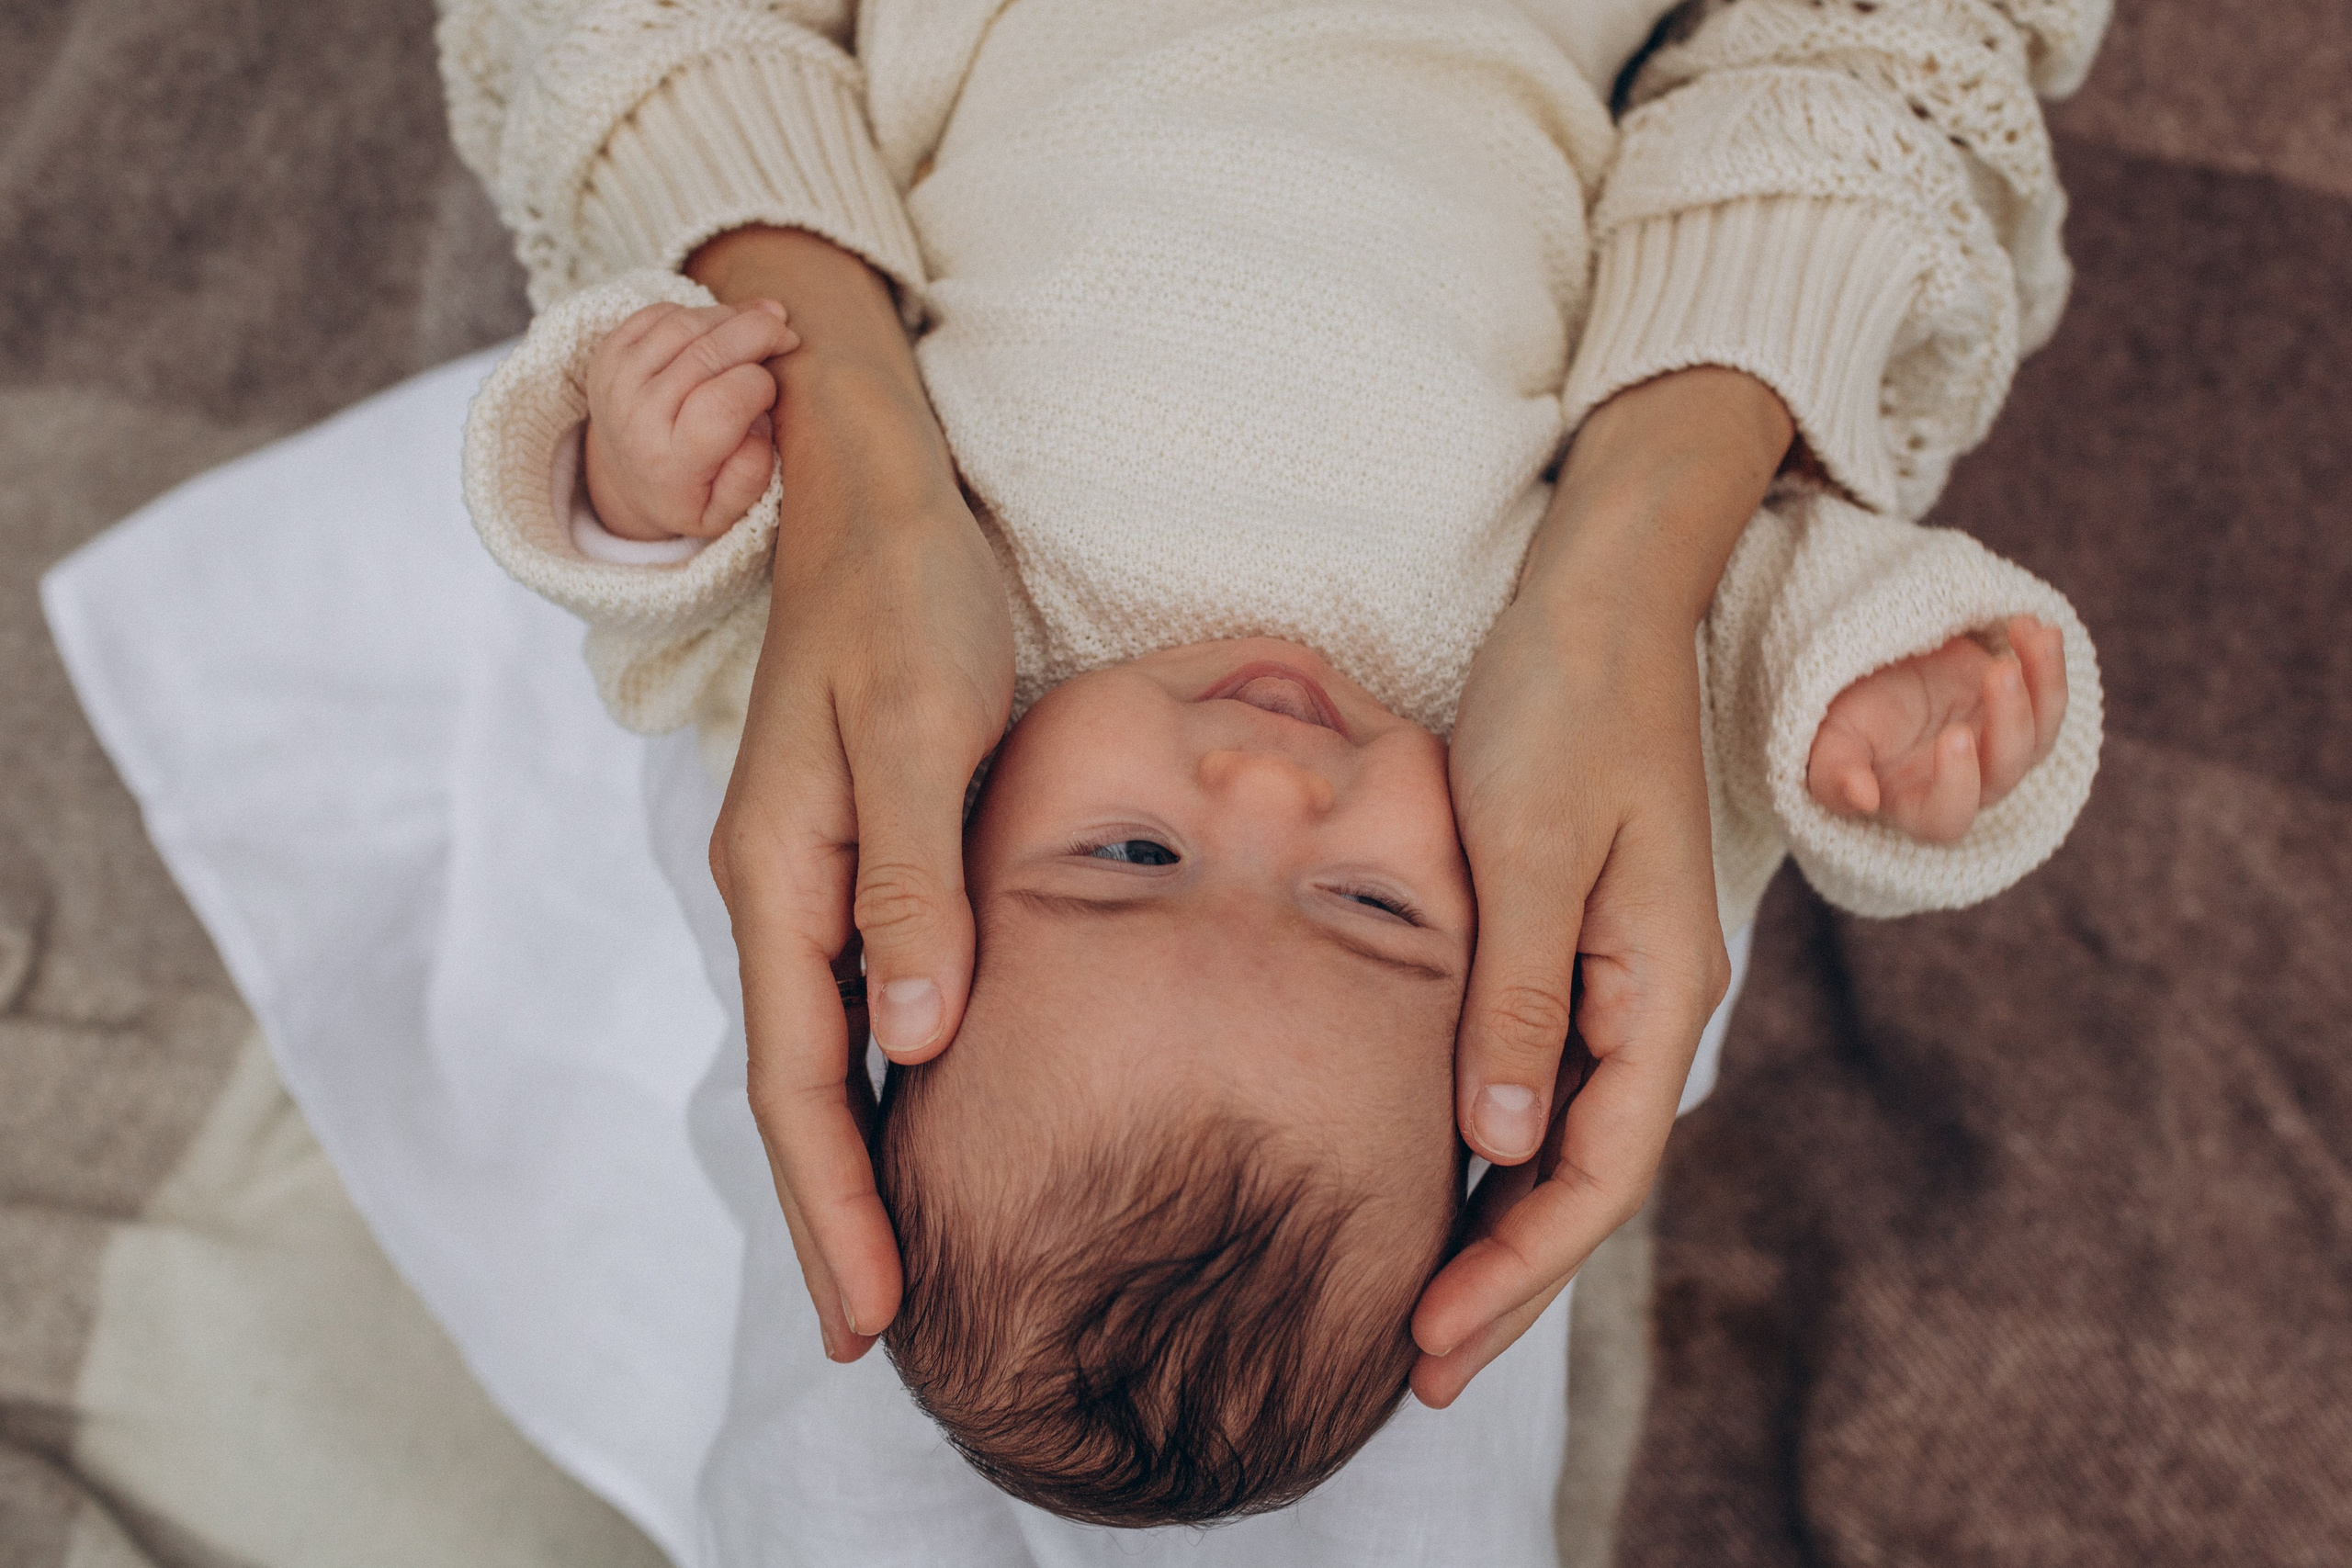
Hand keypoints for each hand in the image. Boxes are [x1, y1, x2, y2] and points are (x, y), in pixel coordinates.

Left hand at [582, 299, 800, 541]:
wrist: (623, 480)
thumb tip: (760, 420)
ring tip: (759, 326)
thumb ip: (750, 475)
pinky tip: (717, 328)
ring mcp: (617, 379)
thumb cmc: (686, 493)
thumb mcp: (723, 513)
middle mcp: (637, 416)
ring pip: (686, 324)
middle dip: (758, 332)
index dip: (761, 384)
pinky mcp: (608, 352)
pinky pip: (661, 314)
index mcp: (670, 461)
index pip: (724, 404)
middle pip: (707, 353)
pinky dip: (698, 313)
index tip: (774, 388)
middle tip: (787, 334)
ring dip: (732, 316)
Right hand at [691, 228, 1014, 1363]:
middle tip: (875, 1335)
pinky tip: (923, 1118)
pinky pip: (859, 993)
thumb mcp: (915, 726)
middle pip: (803, 1084)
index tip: (872, 1314)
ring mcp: (811, 872)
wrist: (869, 484)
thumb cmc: (902, 593)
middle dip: (833, 1212)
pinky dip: (882, 1077)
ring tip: (892, 1263)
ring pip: (828, 1047)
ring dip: (854, 1160)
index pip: (803, 1076)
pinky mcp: (856, 848)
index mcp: (780, 874)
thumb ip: (910, 882)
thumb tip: (917, 1041)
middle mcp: (780, 890)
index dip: (835, 1200)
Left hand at [1409, 368, 1791, 1407]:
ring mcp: (1616, 975)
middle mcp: (1649, 1000)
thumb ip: (1516, 997)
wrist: (1605, 595)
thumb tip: (1498, 1147)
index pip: (1597, 1174)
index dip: (1521, 1273)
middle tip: (1415, 1368)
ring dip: (1497, 1224)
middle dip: (1507, 1279)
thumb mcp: (1527, 847)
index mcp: (1659, 987)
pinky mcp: (1573, 942)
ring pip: (1561, 1136)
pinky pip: (1538, 1074)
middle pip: (1583, 1178)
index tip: (1433, 1344)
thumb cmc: (1565, 704)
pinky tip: (1433, 1176)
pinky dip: (1491, 1143)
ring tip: (1418, 1305)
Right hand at [1807, 614, 2067, 842]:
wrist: (1865, 676)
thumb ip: (1837, 775)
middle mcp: (1968, 785)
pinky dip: (2046, 661)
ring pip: (2040, 733)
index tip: (1952, 735)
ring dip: (2044, 685)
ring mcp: (1997, 748)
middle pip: (2006, 770)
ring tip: (2034, 634)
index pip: (1948, 816)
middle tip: (1999, 670)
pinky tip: (2034, 627)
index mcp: (1916, 804)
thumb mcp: (1826, 744)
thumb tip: (1863, 799)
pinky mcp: (2017, 710)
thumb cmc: (1841, 720)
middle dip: (2009, 720)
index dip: (1957, 784)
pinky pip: (2047, 695)